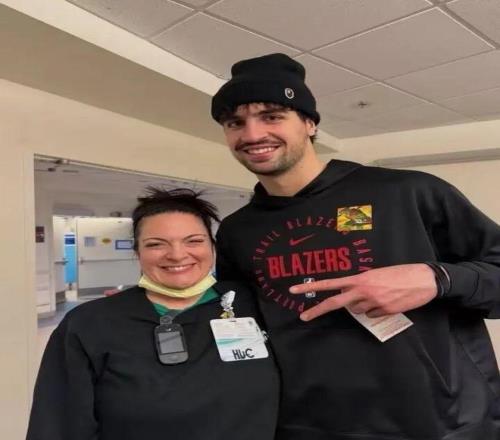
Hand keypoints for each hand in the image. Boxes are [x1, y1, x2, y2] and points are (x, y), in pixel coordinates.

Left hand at [289, 264, 437, 320]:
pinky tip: (387, 301)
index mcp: (360, 278)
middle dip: (317, 310)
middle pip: (335, 302)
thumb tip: (350, 296)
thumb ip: (360, 284)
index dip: (312, 287)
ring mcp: (373, 303)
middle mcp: (363, 290)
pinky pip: (371, 315)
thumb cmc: (400, 273)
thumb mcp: (376, 274)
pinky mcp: (384, 311)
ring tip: (379, 295)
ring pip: (357, 311)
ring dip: (361, 306)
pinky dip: (375, 311)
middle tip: (303, 317)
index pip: (331, 283)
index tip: (295, 290)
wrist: (424, 279)